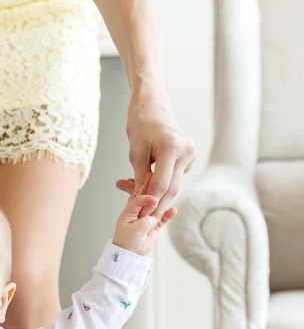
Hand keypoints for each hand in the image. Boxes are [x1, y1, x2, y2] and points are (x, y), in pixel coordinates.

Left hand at [112, 172, 174, 256]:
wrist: (129, 255)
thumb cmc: (126, 243)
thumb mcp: (134, 232)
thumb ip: (144, 223)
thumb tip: (154, 219)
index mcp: (129, 211)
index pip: (138, 200)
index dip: (146, 197)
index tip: (154, 198)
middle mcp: (138, 212)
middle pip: (147, 198)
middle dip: (152, 188)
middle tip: (158, 175)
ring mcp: (147, 218)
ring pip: (157, 207)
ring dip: (163, 200)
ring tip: (170, 190)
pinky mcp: (153, 225)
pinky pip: (162, 218)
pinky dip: (167, 215)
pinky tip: (174, 210)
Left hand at [117, 87, 195, 218]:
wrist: (153, 108)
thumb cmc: (140, 126)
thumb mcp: (135, 154)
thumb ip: (139, 179)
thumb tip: (138, 203)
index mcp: (172, 147)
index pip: (161, 184)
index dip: (149, 202)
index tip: (138, 214)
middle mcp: (186, 151)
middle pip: (171, 188)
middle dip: (157, 206)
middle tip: (144, 220)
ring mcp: (191, 154)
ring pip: (175, 185)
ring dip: (160, 199)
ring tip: (146, 211)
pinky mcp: (190, 157)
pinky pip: (176, 178)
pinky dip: (164, 188)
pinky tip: (153, 194)